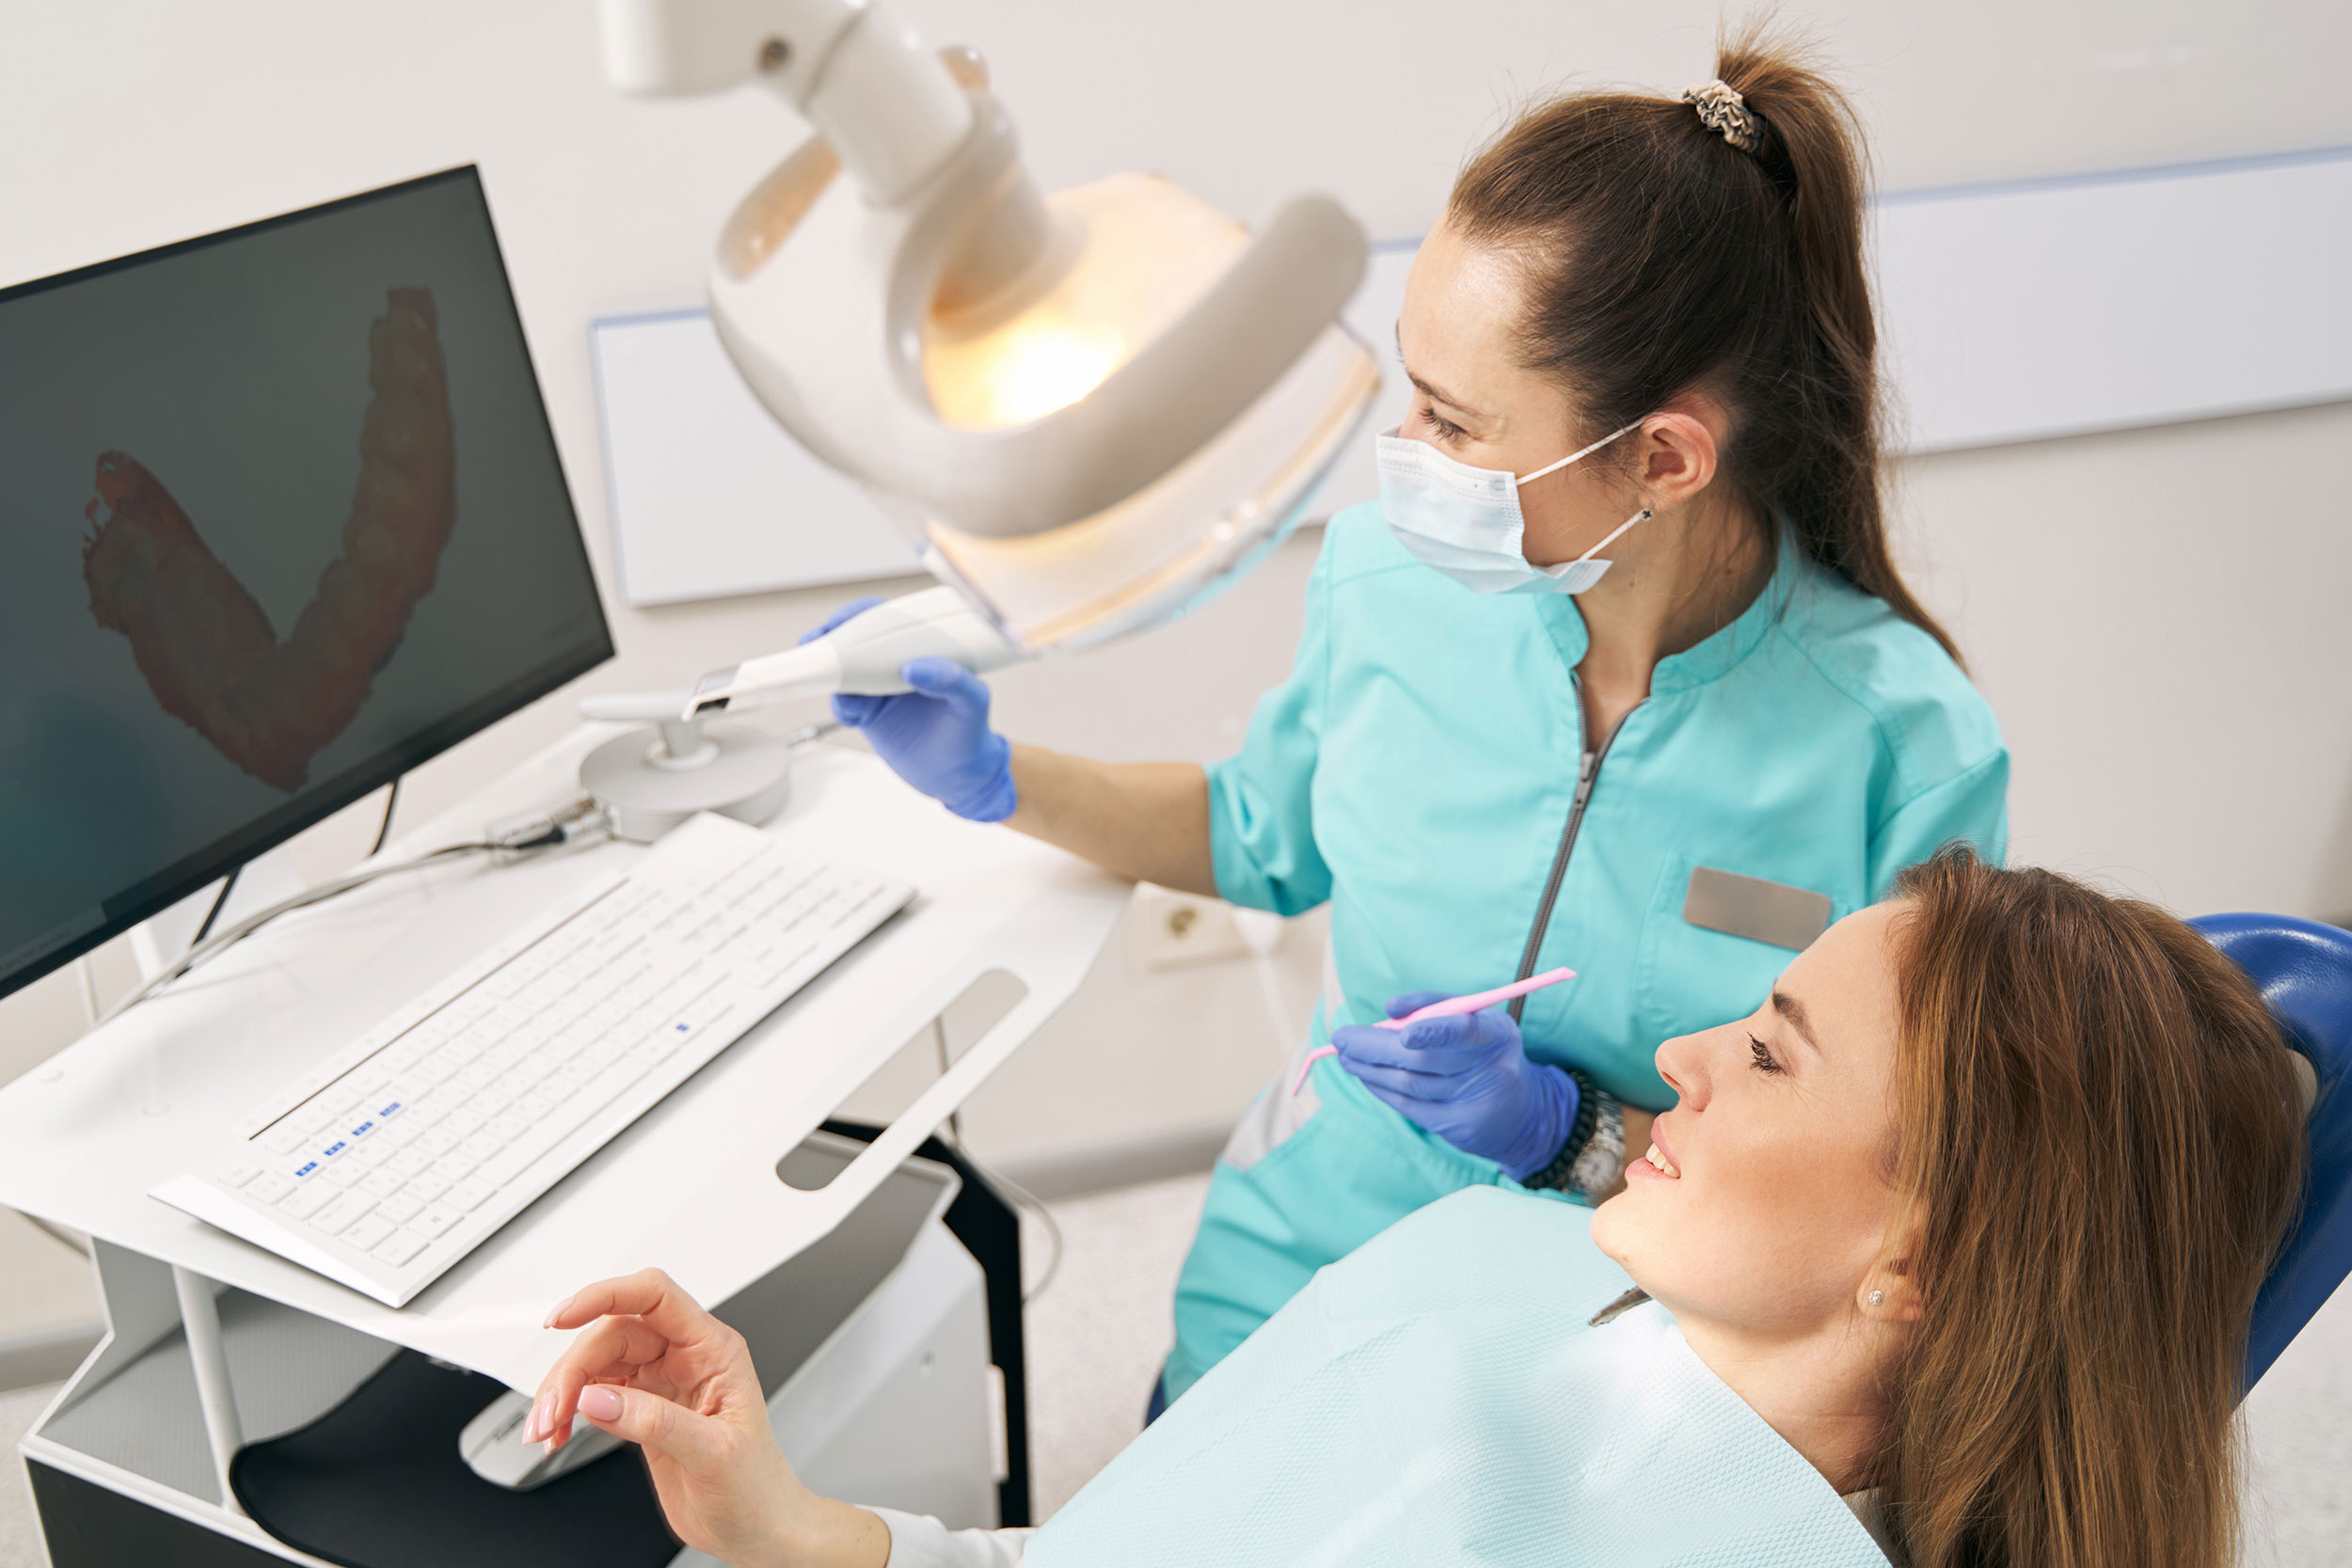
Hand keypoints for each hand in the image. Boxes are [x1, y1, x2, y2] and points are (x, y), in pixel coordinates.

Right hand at [528, 1269, 887, 1567]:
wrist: (757, 1528)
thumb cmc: (756, 1487)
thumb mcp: (715, 1454)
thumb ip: (656, 1423)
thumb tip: (599, 1397)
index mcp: (714, 1350)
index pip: (655, 1297)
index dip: (606, 1295)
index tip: (564, 1317)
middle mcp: (686, 1357)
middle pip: (613, 1332)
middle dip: (573, 1367)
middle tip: (551, 1412)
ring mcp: (662, 1382)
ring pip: (597, 1361)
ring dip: (563, 1391)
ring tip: (548, 1429)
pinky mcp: (642, 1409)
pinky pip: (595, 1392)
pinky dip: (570, 1411)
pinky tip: (560, 1433)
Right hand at [802, 599, 1014, 821]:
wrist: (958, 777)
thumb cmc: (972, 732)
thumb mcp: (973, 702)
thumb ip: (952, 680)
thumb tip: (915, 667)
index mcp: (925, 649)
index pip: (891, 620)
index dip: (864, 614)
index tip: (845, 619)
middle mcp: (899, 664)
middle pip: (857, 641)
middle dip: (833, 639)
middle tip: (817, 644)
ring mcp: (881, 689)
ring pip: (844, 672)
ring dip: (834, 677)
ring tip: (848, 700)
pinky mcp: (868, 714)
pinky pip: (844, 703)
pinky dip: (841, 706)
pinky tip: (853, 717)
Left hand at [1331, 992, 1578, 1181]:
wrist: (1522, 1112)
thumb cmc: (1486, 1051)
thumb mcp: (1475, 1018)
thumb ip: (1434, 1005)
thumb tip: (1390, 1008)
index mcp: (1495, 1034)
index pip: (1464, 1031)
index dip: (1435, 1031)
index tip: (1403, 1033)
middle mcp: (1488, 1070)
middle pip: (1423, 1060)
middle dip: (1374, 1048)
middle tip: (1341, 1038)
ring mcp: (1472, 1104)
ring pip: (1410, 1084)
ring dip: (1369, 1069)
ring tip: (1344, 1055)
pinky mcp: (1456, 1128)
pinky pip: (1409, 1106)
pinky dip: (1381, 1088)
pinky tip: (1363, 1076)